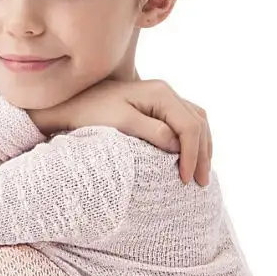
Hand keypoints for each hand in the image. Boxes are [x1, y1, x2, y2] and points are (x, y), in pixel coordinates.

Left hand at [54, 77, 211, 185]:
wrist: (73, 103)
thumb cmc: (92, 113)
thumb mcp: (121, 123)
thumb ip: (152, 132)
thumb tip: (178, 146)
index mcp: (161, 93)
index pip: (189, 126)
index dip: (193, 154)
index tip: (185, 180)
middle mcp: (166, 92)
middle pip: (198, 123)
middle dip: (202, 154)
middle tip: (201, 183)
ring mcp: (163, 98)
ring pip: (196, 122)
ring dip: (202, 147)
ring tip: (201, 174)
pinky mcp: (157, 107)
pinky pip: (186, 122)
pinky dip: (193, 140)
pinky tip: (192, 157)